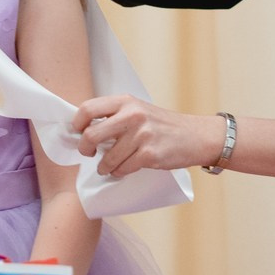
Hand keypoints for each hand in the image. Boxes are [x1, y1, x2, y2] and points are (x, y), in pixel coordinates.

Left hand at [71, 94, 221, 176]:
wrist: (196, 136)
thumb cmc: (162, 125)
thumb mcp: (138, 110)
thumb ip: (114, 115)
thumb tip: (83, 129)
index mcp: (126, 102)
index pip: (88, 109)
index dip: (77, 123)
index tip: (78, 133)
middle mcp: (132, 115)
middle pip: (91, 135)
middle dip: (85, 149)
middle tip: (88, 153)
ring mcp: (142, 135)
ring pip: (107, 158)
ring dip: (104, 166)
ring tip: (107, 166)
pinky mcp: (150, 154)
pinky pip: (122, 168)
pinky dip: (119, 172)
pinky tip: (122, 169)